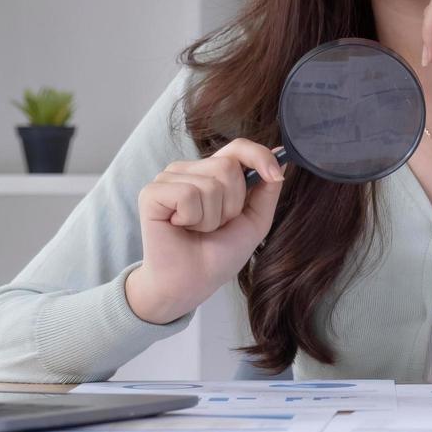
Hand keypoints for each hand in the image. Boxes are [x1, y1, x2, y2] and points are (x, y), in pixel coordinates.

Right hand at [125, 139, 283, 324]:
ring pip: (210, 184)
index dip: (259, 157)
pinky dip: (192, 218)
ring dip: (211, 218)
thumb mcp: (254, 222)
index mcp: (211, 173)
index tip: (274, 176)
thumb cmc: (217, 255)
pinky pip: (187, 194)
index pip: (238, 148)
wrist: (191, 284)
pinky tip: (180, 227)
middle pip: (227, 167)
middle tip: (215, 226)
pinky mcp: (152, 192)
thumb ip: (267, 190)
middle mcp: (188, 170)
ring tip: (197, 230)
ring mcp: (168, 179)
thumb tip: (280, 156)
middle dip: (232, 205)